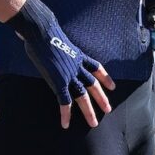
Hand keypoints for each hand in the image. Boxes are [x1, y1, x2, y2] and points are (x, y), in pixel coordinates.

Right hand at [5, 0, 114, 127]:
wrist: (41, 31)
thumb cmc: (43, 31)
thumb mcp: (57, 39)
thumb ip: (58, 46)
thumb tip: (49, 45)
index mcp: (77, 55)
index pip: (96, 67)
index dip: (105, 77)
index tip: (112, 86)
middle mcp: (77, 66)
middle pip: (93, 84)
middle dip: (101, 98)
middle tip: (108, 109)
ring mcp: (69, 74)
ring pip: (83, 96)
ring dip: (88, 110)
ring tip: (93, 123)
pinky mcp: (59, 81)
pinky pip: (64, 101)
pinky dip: (65, 113)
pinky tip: (66, 124)